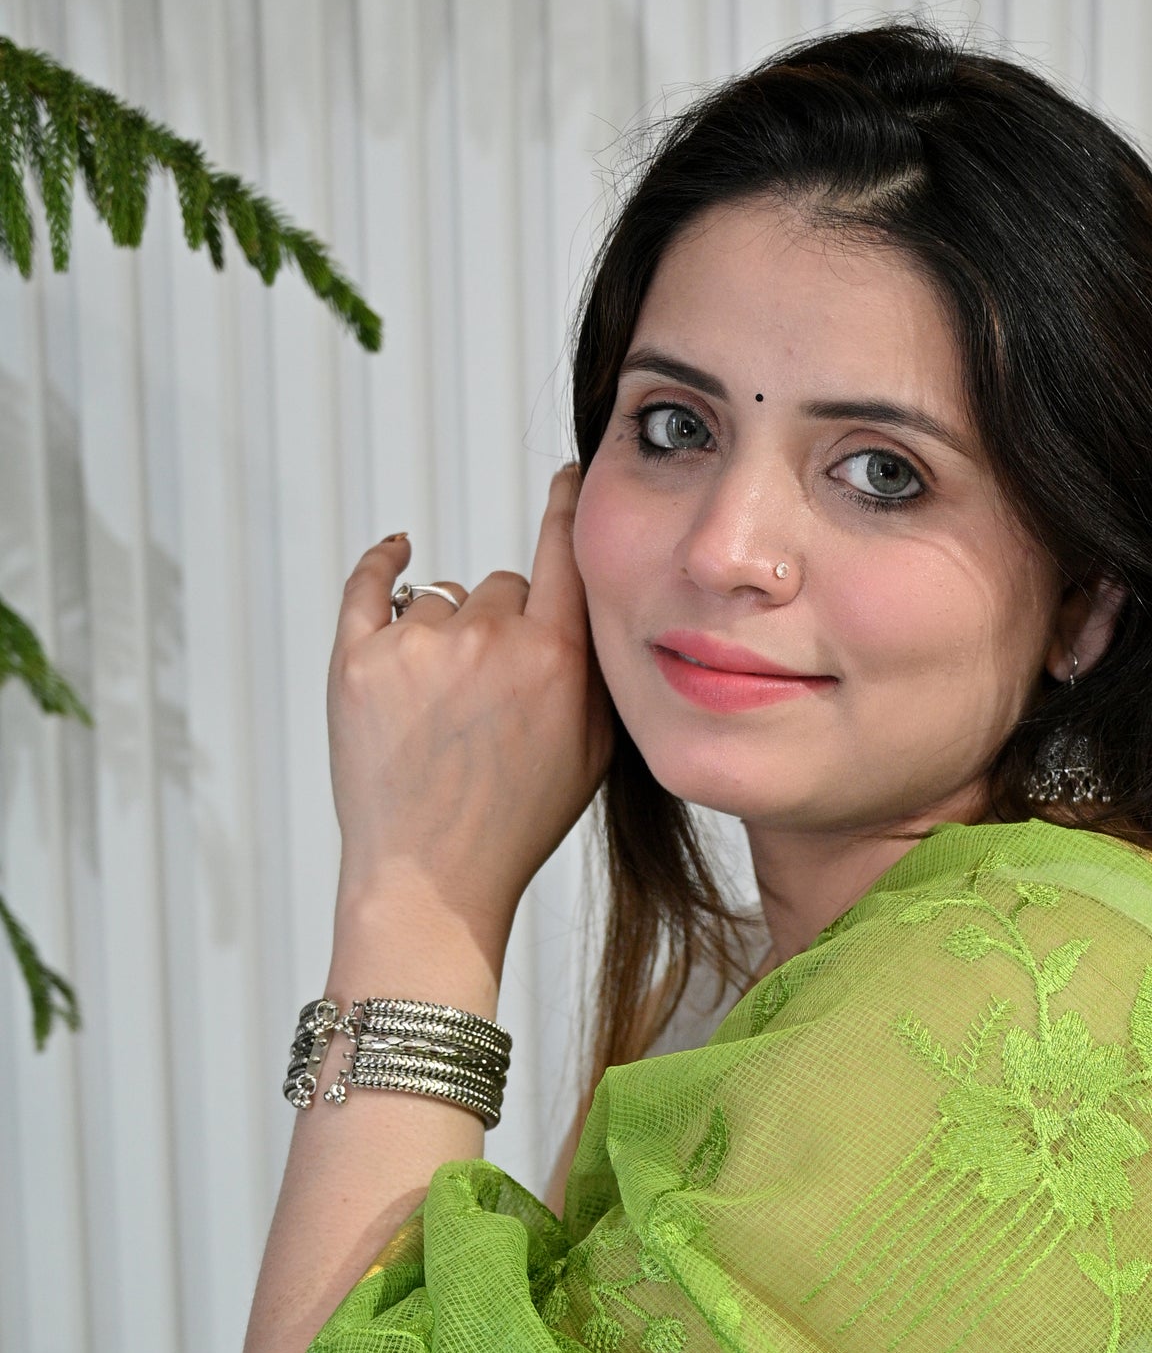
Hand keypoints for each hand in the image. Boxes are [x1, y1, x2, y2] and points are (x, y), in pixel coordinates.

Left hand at [329, 464, 613, 967]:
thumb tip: (588, 594)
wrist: (431, 877)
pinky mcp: (357, 658)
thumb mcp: (593, 750)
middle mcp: (489, 639)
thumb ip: (594, 667)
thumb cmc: (516, 821)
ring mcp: (417, 646)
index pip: (564, 551)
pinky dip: (384, 564)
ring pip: (444, 599)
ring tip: (444, 706)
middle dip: (503, 623)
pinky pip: (372, 582)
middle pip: (503, 584)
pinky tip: (397, 552)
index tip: (569, 475)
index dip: (568, 507)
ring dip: (447, 633)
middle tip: (493, 692)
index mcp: (556, 658)